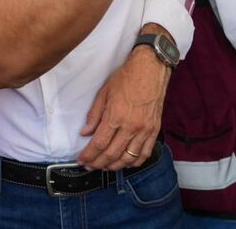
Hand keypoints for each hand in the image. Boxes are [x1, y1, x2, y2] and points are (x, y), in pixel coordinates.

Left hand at [77, 45, 170, 170]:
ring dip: (115, 166)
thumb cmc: (125, 78)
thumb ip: (94, 115)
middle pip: (112, 154)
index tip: (81, 160)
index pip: (99, 143)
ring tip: (104, 167)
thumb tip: (85, 133)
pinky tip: (125, 163)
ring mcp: (145, 130)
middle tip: (89, 166)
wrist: (150, 69)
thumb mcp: (104, 93)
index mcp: (116, 116)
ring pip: (129, 158)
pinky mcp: (154, 130)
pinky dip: (134, 162)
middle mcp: (131, 127)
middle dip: (98, 163)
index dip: (89, 155)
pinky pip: (145, 153)